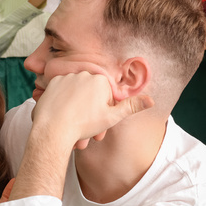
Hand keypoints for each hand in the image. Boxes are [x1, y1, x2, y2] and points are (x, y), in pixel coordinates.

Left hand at [31, 72, 153, 148]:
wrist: (53, 129)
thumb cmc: (84, 124)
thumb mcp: (112, 117)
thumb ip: (131, 106)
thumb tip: (152, 101)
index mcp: (100, 80)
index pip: (106, 96)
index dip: (103, 113)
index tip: (98, 125)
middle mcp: (84, 74)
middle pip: (90, 95)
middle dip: (90, 113)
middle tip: (86, 131)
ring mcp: (67, 77)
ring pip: (76, 94)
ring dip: (77, 109)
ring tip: (72, 126)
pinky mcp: (53, 82)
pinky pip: (62, 92)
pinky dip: (63, 103)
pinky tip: (62, 115)